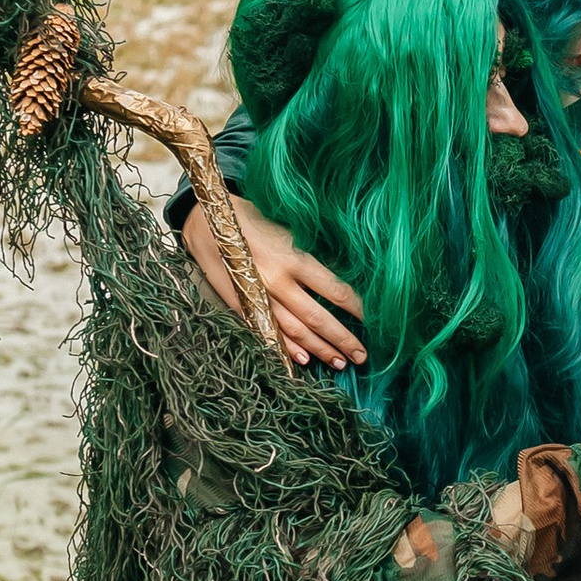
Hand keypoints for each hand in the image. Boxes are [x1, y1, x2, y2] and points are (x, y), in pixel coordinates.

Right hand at [181, 194, 364, 369]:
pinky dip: (286, 348)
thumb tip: (341, 274)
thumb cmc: (251, 217)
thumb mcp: (287, 226)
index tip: (375, 319)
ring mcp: (257, 296)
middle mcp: (276, 281)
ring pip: (294, 331)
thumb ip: (309, 252)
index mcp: (293, 258)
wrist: (205, 219)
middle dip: (342, 339)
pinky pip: (267, 332)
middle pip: (317, 318)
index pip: (335, 290)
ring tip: (339, 362)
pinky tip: (302, 360)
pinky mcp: (240, 305)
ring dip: (318, 349)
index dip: (358, 308)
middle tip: (362, 356)